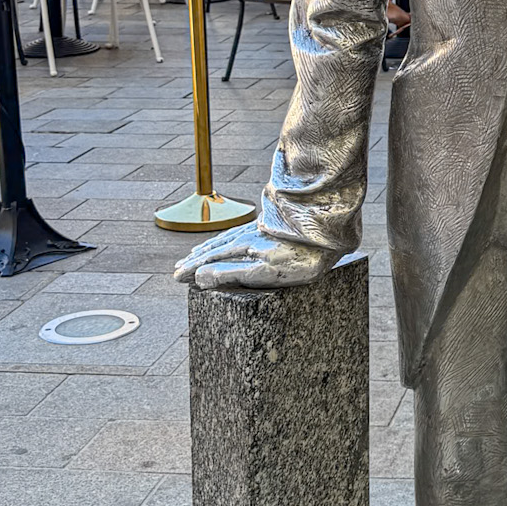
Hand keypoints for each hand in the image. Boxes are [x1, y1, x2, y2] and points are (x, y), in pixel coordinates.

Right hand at [174, 220, 332, 289]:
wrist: (329, 232)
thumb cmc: (299, 257)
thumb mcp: (262, 271)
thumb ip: (230, 274)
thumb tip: (199, 277)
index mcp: (244, 248)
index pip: (211, 259)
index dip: (193, 268)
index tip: (177, 276)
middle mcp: (249, 236)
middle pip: (216, 248)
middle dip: (197, 259)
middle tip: (179, 267)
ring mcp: (261, 231)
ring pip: (228, 239)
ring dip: (210, 249)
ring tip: (197, 255)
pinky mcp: (273, 228)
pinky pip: (241, 234)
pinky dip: (228, 240)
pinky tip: (232, 241)